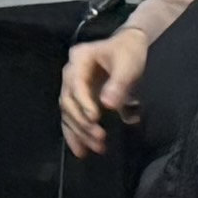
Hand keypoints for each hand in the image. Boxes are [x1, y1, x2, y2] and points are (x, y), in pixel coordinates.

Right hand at [58, 27, 147, 151]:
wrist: (129, 47)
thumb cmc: (129, 52)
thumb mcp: (128, 64)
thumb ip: (119, 83)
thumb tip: (108, 105)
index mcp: (79, 59)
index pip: (75, 84)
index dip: (83, 102)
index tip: (95, 118)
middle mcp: (70, 73)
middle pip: (68, 101)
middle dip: (82, 122)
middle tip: (100, 137)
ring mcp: (72, 87)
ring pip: (68, 113)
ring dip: (80, 132)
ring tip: (96, 148)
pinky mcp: (78, 99)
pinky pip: (72, 118)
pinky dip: (76, 134)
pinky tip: (82, 150)